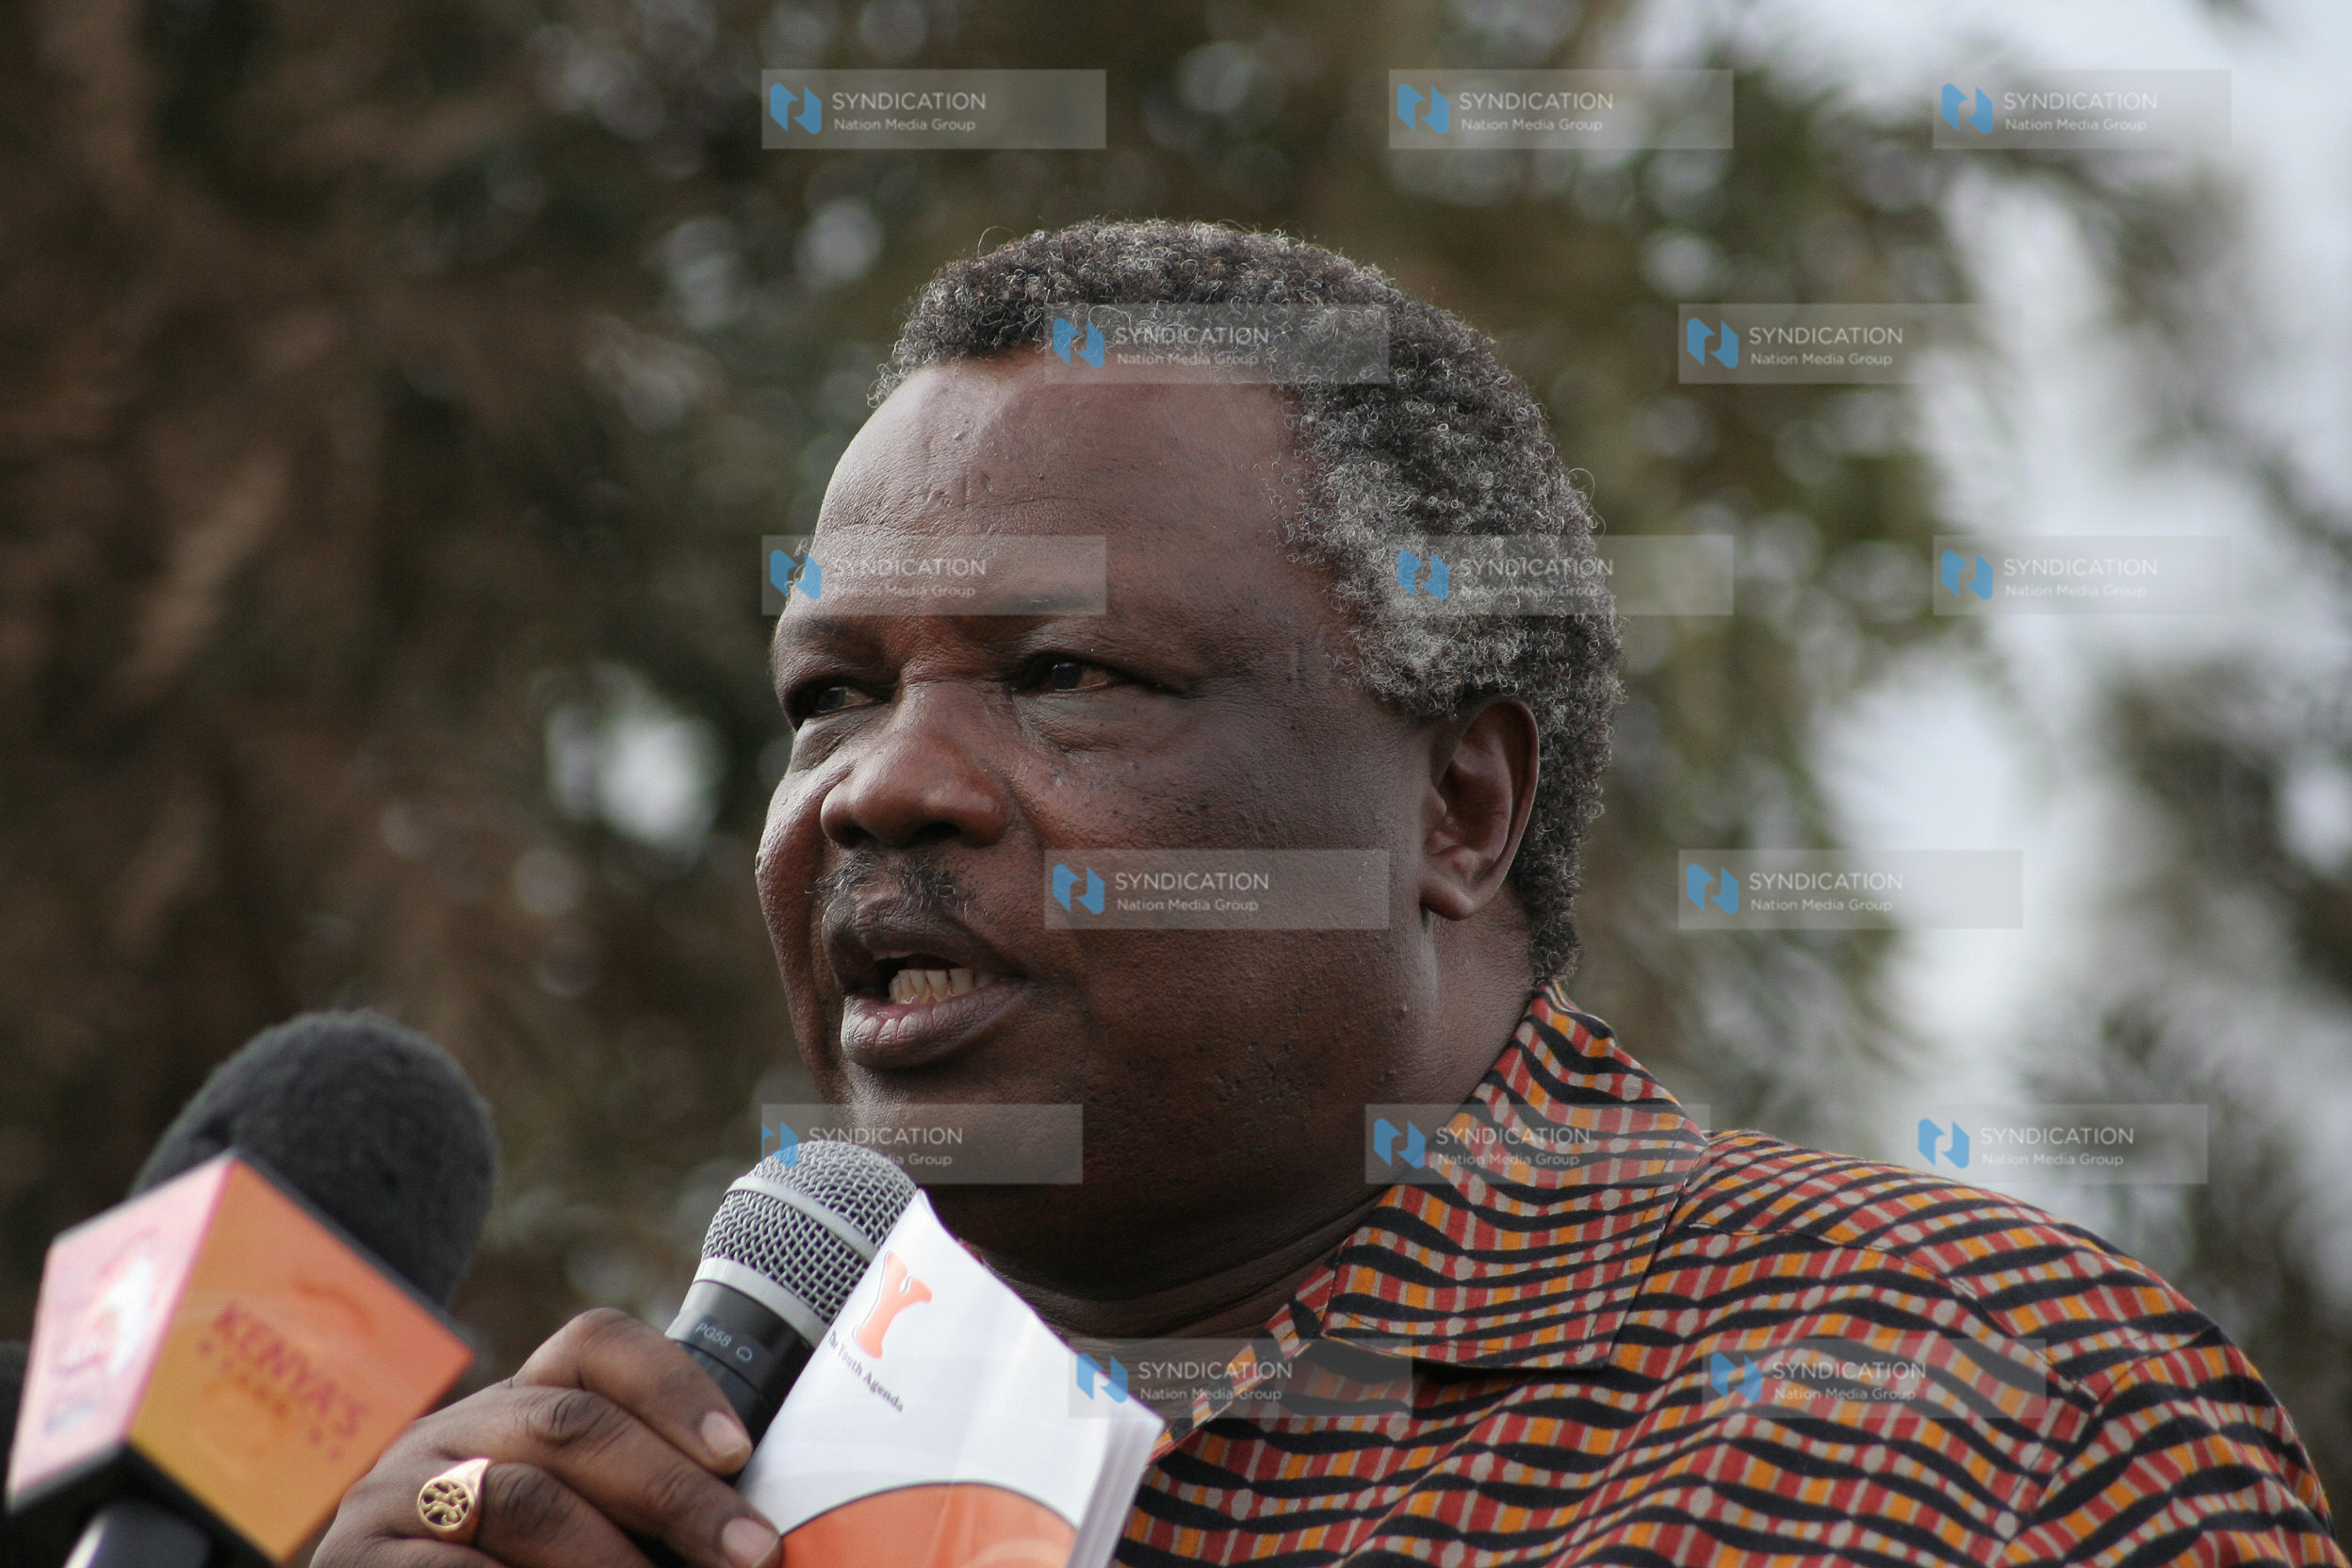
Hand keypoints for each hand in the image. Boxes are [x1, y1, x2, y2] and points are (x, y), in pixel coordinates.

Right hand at [315, 1309, 781, 1567]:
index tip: (739, 1451)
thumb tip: (750, 1534)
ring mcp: (393, 1497)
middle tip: (749, 1550)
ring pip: (524, 1500)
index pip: (592, 1344)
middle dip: (674, 1491)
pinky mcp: (356, 1561)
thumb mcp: (573, 1528)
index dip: (673, 1385)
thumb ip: (632, 1510)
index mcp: (511, 1410)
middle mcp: (449, 1435)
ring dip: (613, 1557)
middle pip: (571, 1423)